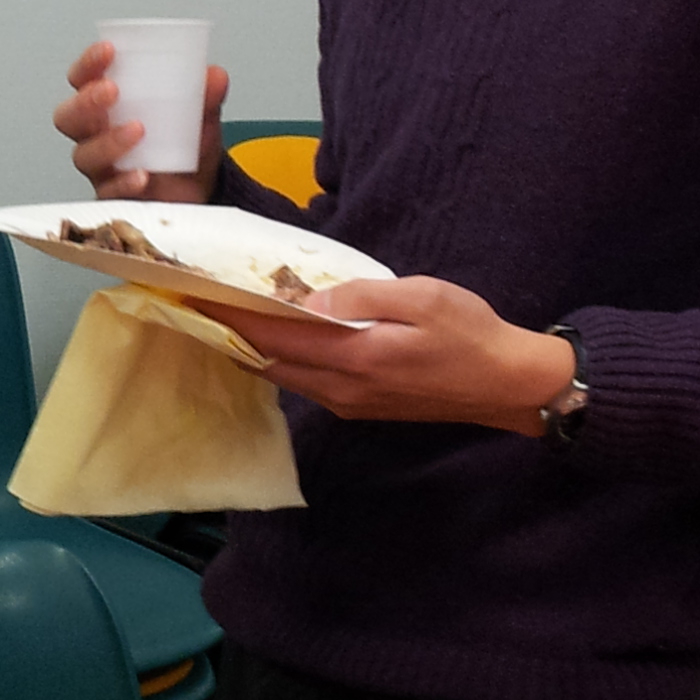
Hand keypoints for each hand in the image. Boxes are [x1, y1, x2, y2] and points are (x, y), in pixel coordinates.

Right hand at [56, 43, 230, 201]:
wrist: (198, 190)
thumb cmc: (183, 146)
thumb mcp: (199, 115)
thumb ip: (206, 95)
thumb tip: (214, 76)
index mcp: (107, 105)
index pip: (83, 79)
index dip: (88, 64)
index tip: (109, 51)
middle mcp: (96, 134)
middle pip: (69, 117)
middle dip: (85, 101)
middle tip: (112, 91)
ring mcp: (102, 167)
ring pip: (84, 154)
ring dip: (108, 141)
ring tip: (138, 129)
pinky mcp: (114, 196)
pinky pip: (108, 190)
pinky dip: (124, 182)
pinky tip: (142, 175)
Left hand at [201, 278, 572, 432]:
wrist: (508, 385)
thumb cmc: (471, 333)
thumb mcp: (422, 298)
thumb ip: (364, 297)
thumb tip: (310, 300)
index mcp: (355, 358)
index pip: (273, 335)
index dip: (228, 314)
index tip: (191, 293)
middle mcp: (341, 388)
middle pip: (267, 360)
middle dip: (227, 331)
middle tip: (193, 300)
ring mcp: (347, 402)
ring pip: (282, 374)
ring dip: (250, 346)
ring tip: (222, 314)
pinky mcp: (358, 406)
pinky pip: (304, 380)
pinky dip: (279, 357)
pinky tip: (272, 336)